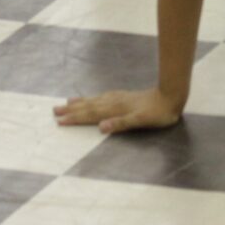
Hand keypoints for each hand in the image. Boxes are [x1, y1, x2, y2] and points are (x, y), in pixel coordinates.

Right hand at [54, 88, 184, 132]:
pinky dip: (92, 98)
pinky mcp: (124, 97)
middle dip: (71, 110)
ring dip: (79, 103)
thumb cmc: (158, 113)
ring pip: (94, 100)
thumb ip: (121, 123)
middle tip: (54, 110)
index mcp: (115, 109)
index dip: (75, 118)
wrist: (171, 97)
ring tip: (66, 102)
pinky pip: (102, 97)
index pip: (91, 114)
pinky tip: (91, 99)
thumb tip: (101, 127)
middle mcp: (114, 102)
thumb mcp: (141, 121)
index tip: (59, 121)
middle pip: (88, 106)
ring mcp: (118, 98)